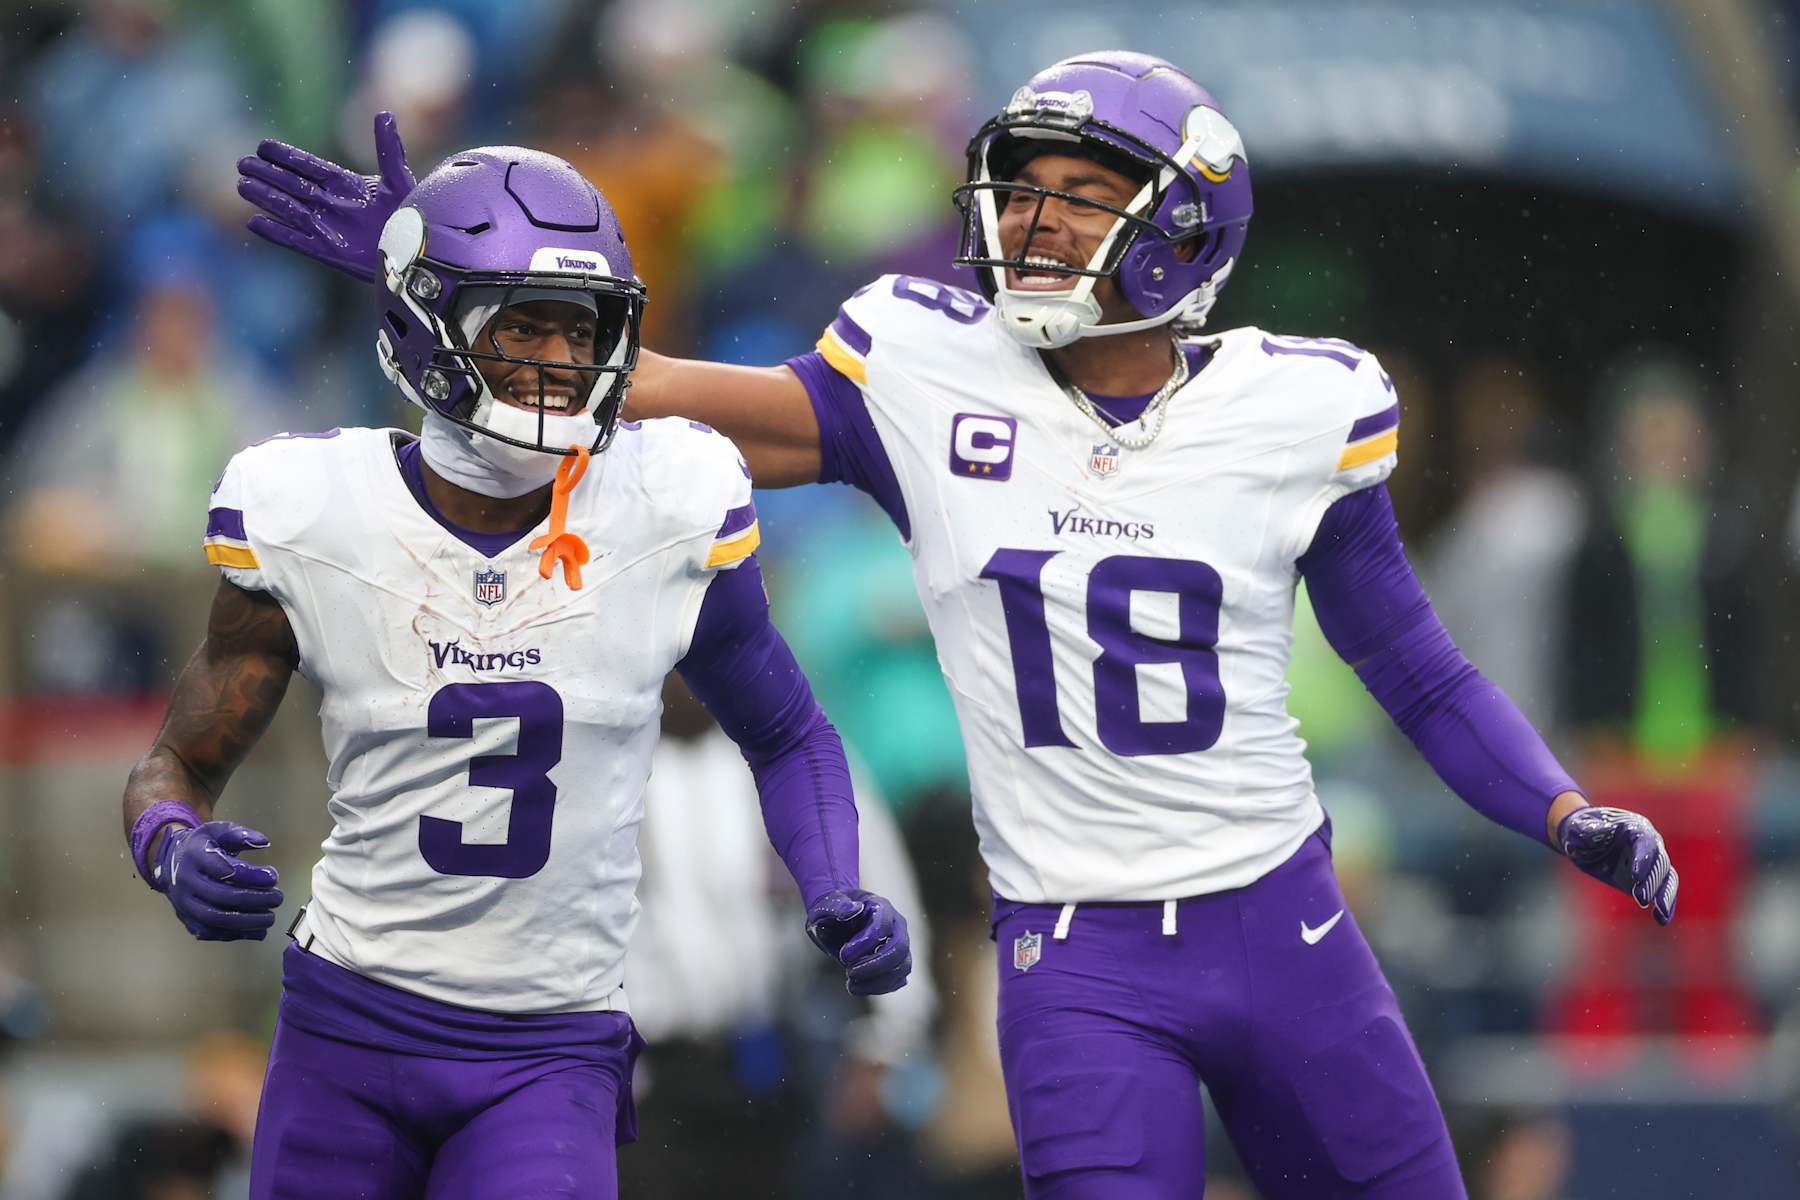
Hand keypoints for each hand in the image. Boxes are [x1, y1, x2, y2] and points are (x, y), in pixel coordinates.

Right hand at [157, 821, 283, 940]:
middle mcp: (186, 882)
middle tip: (277, 898)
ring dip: (246, 921)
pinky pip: (209, 932)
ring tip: (270, 918)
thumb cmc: (202, 846)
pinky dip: (235, 934)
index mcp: (195, 857)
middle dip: (253, 899)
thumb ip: (240, 835)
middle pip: (220, 896)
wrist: (171, 862)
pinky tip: (257, 931)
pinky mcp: (186, 920)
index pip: (223, 870)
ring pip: (213, 918)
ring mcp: (184, 904)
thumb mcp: (218, 832)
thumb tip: (263, 842)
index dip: (251, 875)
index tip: (273, 877)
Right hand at [237, 111, 413, 281]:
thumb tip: (384, 113)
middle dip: (268, 175)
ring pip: (289, 210)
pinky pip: (296, 240)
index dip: (287, 157)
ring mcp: (328, 228)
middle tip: (242, 163)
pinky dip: (276, 233)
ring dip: (266, 198)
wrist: (416, 252)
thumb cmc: (410, 216)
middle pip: (293, 186)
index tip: (263, 146)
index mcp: (347, 185)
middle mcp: (332, 205)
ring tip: (242, 186)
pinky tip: (254, 222)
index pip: (309, 166)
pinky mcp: (327, 252)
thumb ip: (388, 149)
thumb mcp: (399, 180)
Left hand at [806, 888, 911, 995]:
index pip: (882, 927)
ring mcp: (899, 944)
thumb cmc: (830, 910)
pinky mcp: (896, 963)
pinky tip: (858, 987)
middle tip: (849, 973)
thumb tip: (851, 910)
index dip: (865, 943)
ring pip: (902, 967)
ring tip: (851, 985)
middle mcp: (895, 925)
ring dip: (877, 981)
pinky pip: (897, 980)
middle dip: (875, 965)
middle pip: (899, 948)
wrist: (834, 919)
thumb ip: (835, 905)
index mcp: (880, 907)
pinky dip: (879, 988)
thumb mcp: (824, 905)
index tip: (843, 956)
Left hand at [1558, 806, 1677, 924]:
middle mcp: (1648, 844)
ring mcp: (1648, 863)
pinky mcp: (1645, 879)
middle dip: (1652, 880)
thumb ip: (1589, 831)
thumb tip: (1596, 833)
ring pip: (1666, 877)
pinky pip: (1661, 890)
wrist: (1583, 839)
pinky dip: (1665, 904)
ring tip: (1661, 912)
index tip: (1635, 876)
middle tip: (1641, 898)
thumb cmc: (1580, 829)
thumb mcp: (1579, 828)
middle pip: (1658, 862)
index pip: (1645, 842)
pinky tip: (1662, 919)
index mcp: (1634, 828)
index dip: (1642, 859)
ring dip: (1665, 894)